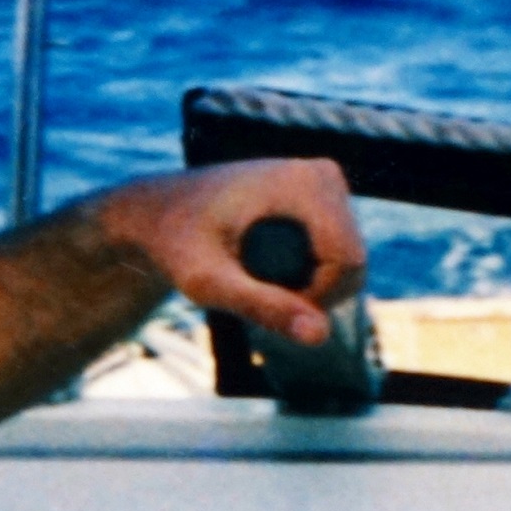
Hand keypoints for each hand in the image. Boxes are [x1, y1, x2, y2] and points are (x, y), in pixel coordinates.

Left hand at [95, 159, 364, 343]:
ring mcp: (325, 182)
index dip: (315, 298)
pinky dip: (310, 272)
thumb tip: (321, 336)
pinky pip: (338, 251)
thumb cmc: (175, 243)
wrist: (158, 211)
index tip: (262, 302)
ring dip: (310, 285)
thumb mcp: (209, 283)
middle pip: (352, 262)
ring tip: (254, 275)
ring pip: (348, 261)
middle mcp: (324, 174)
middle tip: (252, 289)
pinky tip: (266, 265)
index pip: (348, 262)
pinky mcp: (321, 195)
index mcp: (306, 184)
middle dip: (313, 293)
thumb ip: (264, 307)